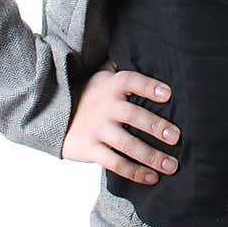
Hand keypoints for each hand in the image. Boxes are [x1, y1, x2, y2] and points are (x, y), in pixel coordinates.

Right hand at [61, 59, 180, 182]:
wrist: (51, 116)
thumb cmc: (88, 96)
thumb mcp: (100, 77)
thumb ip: (119, 67)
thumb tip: (143, 48)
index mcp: (109, 86)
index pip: (130, 81)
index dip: (149, 86)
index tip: (168, 94)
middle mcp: (104, 107)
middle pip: (133, 116)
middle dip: (156, 126)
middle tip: (176, 137)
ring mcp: (96, 129)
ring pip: (127, 144)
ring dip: (151, 156)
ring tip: (171, 166)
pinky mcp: (90, 149)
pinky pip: (115, 163)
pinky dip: (134, 172)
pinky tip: (152, 178)